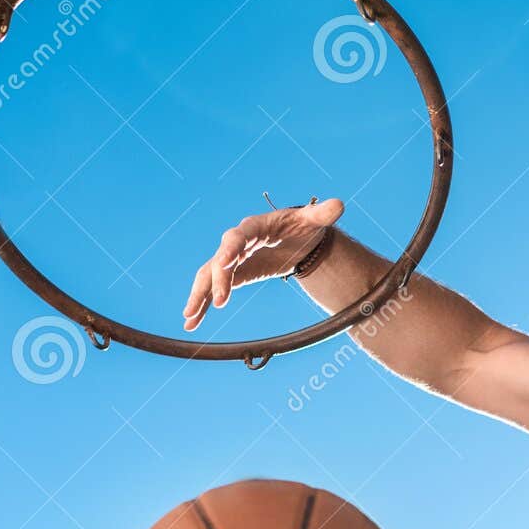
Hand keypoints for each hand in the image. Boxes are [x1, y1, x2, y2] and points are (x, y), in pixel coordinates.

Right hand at [182, 197, 343, 331]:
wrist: (296, 239)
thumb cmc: (303, 226)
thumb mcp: (313, 221)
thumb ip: (323, 214)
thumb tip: (339, 205)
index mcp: (254, 226)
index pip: (238, 236)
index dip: (230, 249)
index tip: (225, 263)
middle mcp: (237, 242)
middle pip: (220, 259)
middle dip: (218, 280)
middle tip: (220, 302)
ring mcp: (232, 258)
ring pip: (209, 275)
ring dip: (199, 295)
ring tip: (190, 317)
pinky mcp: (232, 274)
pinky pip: (212, 288)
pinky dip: (202, 303)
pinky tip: (192, 323)